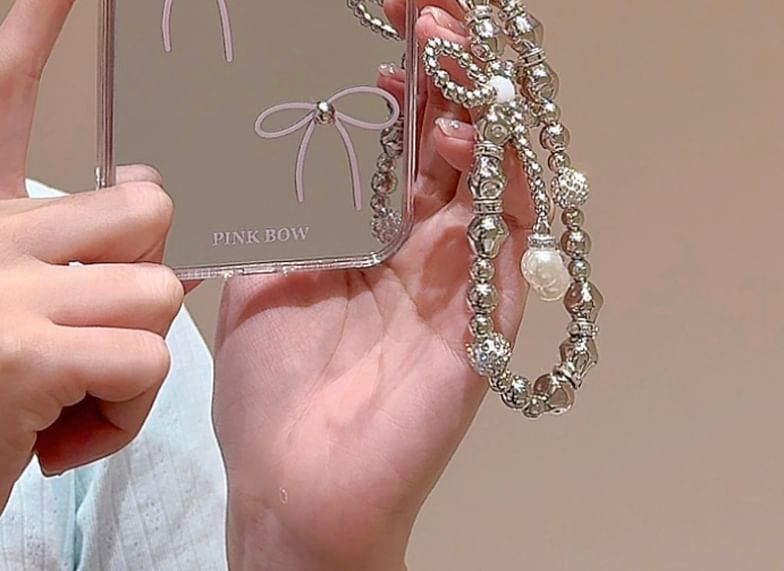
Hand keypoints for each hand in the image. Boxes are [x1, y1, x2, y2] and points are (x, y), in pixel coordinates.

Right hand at [0, 0, 182, 511]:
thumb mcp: (16, 309)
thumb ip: (76, 262)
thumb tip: (164, 242)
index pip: (7, 95)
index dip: (34, 30)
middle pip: (147, 207)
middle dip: (149, 275)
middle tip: (98, 327)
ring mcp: (1, 289)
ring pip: (161, 285)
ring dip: (139, 353)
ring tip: (79, 388)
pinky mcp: (23, 352)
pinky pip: (150, 358)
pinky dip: (127, 411)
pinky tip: (67, 434)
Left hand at [214, 2, 536, 568]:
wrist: (297, 484)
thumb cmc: (274, 394)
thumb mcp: (261, 283)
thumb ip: (272, 219)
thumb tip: (228, 150)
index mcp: (373, 239)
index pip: (403, 144)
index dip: (402, 85)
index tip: (382, 29)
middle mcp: (425, 250)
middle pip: (455, 145)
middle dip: (449, 77)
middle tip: (431, 16)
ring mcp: (461, 280)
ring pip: (494, 177)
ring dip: (478, 109)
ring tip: (447, 53)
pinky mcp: (486, 318)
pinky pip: (512, 236)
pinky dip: (499, 180)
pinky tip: (464, 138)